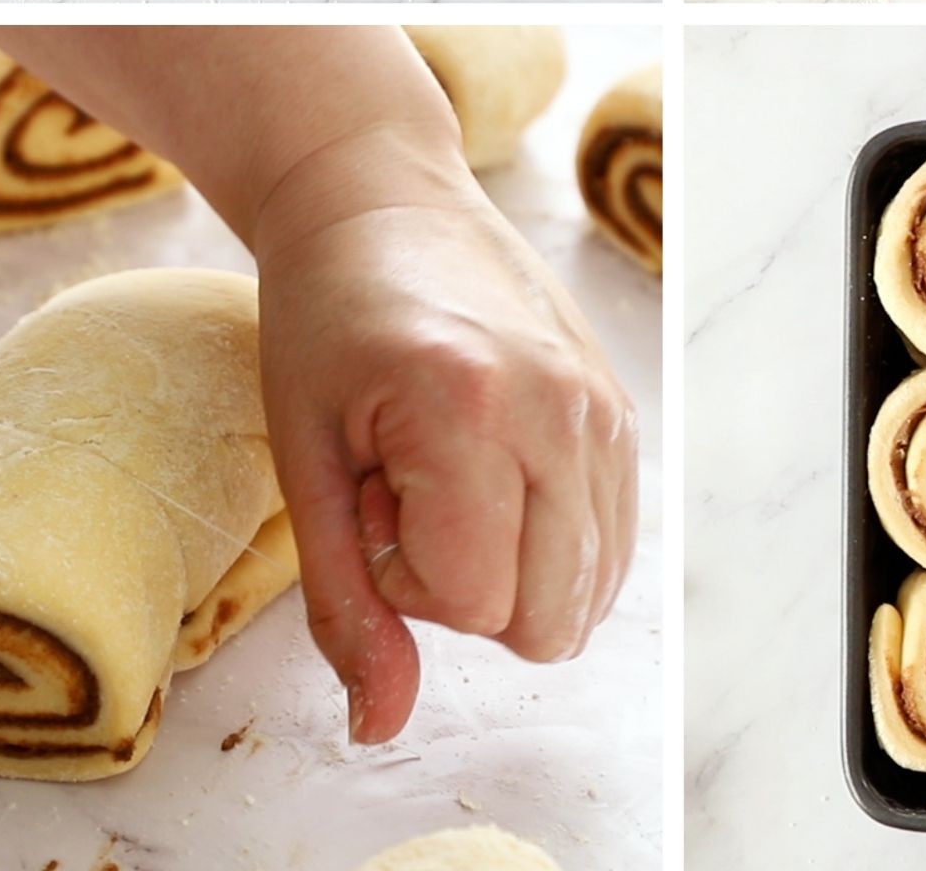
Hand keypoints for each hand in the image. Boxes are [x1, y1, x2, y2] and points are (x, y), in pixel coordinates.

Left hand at [252, 129, 637, 744]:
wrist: (379, 200)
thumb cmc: (323, 319)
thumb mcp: (302, 463)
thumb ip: (347, 603)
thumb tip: (380, 725)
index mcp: (471, 409)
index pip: (474, 604)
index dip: (404, 581)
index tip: (370, 497)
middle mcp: (563, 410)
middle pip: (548, 621)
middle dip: (466, 589)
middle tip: (410, 493)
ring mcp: (606, 409)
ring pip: (588, 597)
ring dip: (509, 564)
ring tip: (450, 474)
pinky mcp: (623, 412)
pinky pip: (612, 547)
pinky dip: (549, 543)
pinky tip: (493, 473)